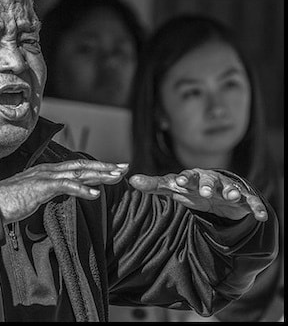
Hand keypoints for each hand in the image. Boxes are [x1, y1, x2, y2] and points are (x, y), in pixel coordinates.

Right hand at [0, 159, 127, 223]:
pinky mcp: (40, 187)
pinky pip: (64, 187)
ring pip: (77, 173)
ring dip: (98, 174)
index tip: (114, 170)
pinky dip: (81, 189)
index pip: (77, 167)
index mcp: (48, 171)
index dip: (97, 167)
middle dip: (104, 167)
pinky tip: (95, 194)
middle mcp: (48, 170)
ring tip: (116, 177)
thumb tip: (62, 192)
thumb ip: (48, 191)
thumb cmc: (9, 202)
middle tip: (125, 168)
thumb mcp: (34, 194)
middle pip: (82, 166)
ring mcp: (44, 177)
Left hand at [129, 168, 267, 221]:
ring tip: (233, 195)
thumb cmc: (191, 188)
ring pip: (230, 189)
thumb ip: (153, 185)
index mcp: (193, 177)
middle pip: (209, 181)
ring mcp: (228, 189)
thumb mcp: (173, 188)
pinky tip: (262, 216)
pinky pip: (251, 202)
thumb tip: (130, 180)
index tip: (179, 181)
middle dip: (208, 185)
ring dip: (232, 191)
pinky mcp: (243, 199)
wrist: (218, 192)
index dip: (184, 178)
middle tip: (206, 191)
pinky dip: (256, 208)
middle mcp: (211, 180)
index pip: (187, 176)